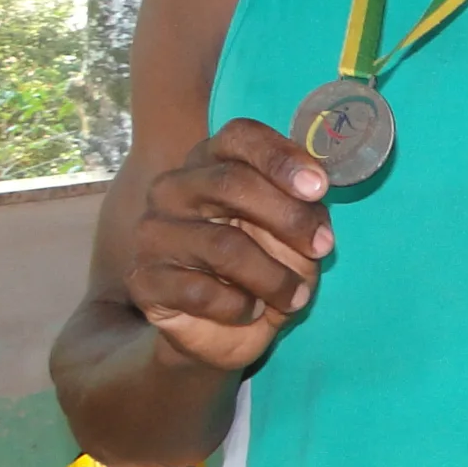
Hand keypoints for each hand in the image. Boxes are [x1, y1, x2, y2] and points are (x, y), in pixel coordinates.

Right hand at [125, 119, 334, 370]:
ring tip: (295, 297)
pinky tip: (250, 310)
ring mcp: (153, 232)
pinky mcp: (144, 279)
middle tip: (323, 247)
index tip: (318, 187)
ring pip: (223, 246)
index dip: (280, 157)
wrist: (226, 329)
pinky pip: (201, 291)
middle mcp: (174, 188)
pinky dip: (239, 306)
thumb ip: (302, 206)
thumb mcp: (294, 232)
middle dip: (288, 218)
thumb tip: (313, 193)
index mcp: (212, 162)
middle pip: (231, 183)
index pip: (239, 137)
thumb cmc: (264, 266)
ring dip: (273, 277)